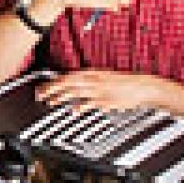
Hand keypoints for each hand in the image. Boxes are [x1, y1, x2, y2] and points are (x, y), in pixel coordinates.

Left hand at [37, 70, 165, 110]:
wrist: (142, 87)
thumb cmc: (124, 83)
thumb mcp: (106, 77)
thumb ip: (91, 81)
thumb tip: (76, 85)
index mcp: (93, 73)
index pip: (69, 75)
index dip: (54, 81)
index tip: (44, 86)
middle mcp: (94, 80)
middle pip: (68, 83)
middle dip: (52, 88)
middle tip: (41, 94)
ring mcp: (99, 91)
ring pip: (76, 92)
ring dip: (62, 97)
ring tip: (51, 101)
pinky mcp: (106, 101)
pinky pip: (91, 104)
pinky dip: (81, 106)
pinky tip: (74, 110)